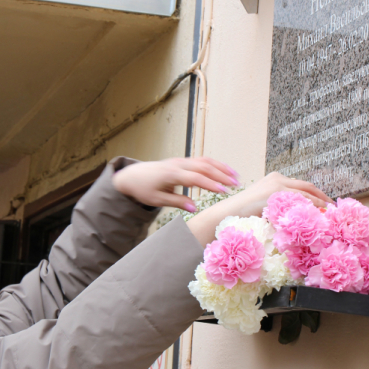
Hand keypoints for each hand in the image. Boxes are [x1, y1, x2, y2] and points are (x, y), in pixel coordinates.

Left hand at [112, 157, 237, 210]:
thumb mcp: (157, 200)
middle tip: (236, 185)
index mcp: (171, 174)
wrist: (132, 176)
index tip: (224, 191)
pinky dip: (215, 164)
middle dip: (221, 175)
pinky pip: (201, 160)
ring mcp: (181, 161)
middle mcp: (178, 164)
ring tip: (236, 177)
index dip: (210, 184)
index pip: (195, 178)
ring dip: (221, 168)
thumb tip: (195, 208)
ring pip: (205, 161)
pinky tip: (225, 170)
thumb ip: (177, 202)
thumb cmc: (144, 189)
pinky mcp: (182, 161)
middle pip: (204, 167)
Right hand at [186, 172, 331, 246]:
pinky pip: (301, 200)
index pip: (301, 186)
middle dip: (323, 197)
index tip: (326, 205)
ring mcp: (278, 184)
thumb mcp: (264, 208)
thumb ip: (279, 208)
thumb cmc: (242, 216)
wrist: (226, 214)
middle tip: (334, 208)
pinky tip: (320, 216)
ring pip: (307, 193)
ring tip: (331, 214)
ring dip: (321, 204)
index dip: (316, 195)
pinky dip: (313, 208)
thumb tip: (296, 219)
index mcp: (274, 180)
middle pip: (308, 187)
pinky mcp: (277, 193)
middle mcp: (277, 179)